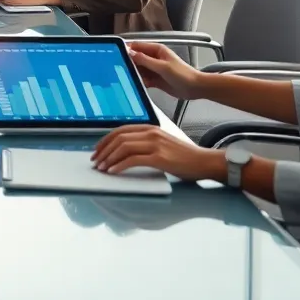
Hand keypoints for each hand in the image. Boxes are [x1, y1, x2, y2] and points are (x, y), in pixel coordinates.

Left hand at [92, 125, 223, 180]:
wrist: (204, 162)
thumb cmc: (184, 156)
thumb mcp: (162, 143)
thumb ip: (145, 143)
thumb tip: (124, 151)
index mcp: (151, 128)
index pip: (121, 130)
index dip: (105, 140)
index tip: (97, 150)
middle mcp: (151, 133)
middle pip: (119, 138)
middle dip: (103, 150)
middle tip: (95, 161)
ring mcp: (155, 145)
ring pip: (123, 147)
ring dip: (108, 158)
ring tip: (101, 167)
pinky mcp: (159, 158)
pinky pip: (133, 160)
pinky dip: (119, 165)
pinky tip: (113, 171)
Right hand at [126, 42, 207, 99]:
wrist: (195, 88)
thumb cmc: (183, 75)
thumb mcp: (162, 66)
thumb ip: (145, 60)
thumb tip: (130, 53)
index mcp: (156, 50)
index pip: (137, 46)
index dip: (126, 49)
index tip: (116, 54)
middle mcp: (154, 58)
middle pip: (135, 58)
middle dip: (129, 64)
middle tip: (121, 70)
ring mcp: (154, 69)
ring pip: (138, 70)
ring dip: (134, 74)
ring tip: (131, 79)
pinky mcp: (154, 79)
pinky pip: (143, 79)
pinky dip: (140, 82)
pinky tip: (140, 85)